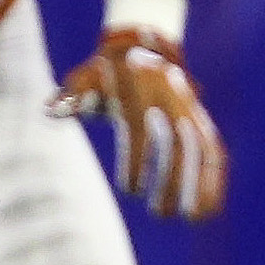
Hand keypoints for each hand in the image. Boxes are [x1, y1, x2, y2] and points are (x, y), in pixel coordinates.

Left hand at [49, 27, 228, 220]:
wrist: (144, 45)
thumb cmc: (109, 70)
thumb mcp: (88, 77)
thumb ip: (73, 94)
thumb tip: (49, 111)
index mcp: (141, 93)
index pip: (140, 131)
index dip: (135, 162)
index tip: (128, 191)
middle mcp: (171, 102)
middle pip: (178, 143)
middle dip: (174, 179)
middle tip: (160, 215)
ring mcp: (190, 112)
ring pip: (204, 149)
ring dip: (204, 184)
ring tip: (196, 219)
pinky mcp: (200, 122)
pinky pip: (213, 151)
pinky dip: (214, 179)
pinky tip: (209, 208)